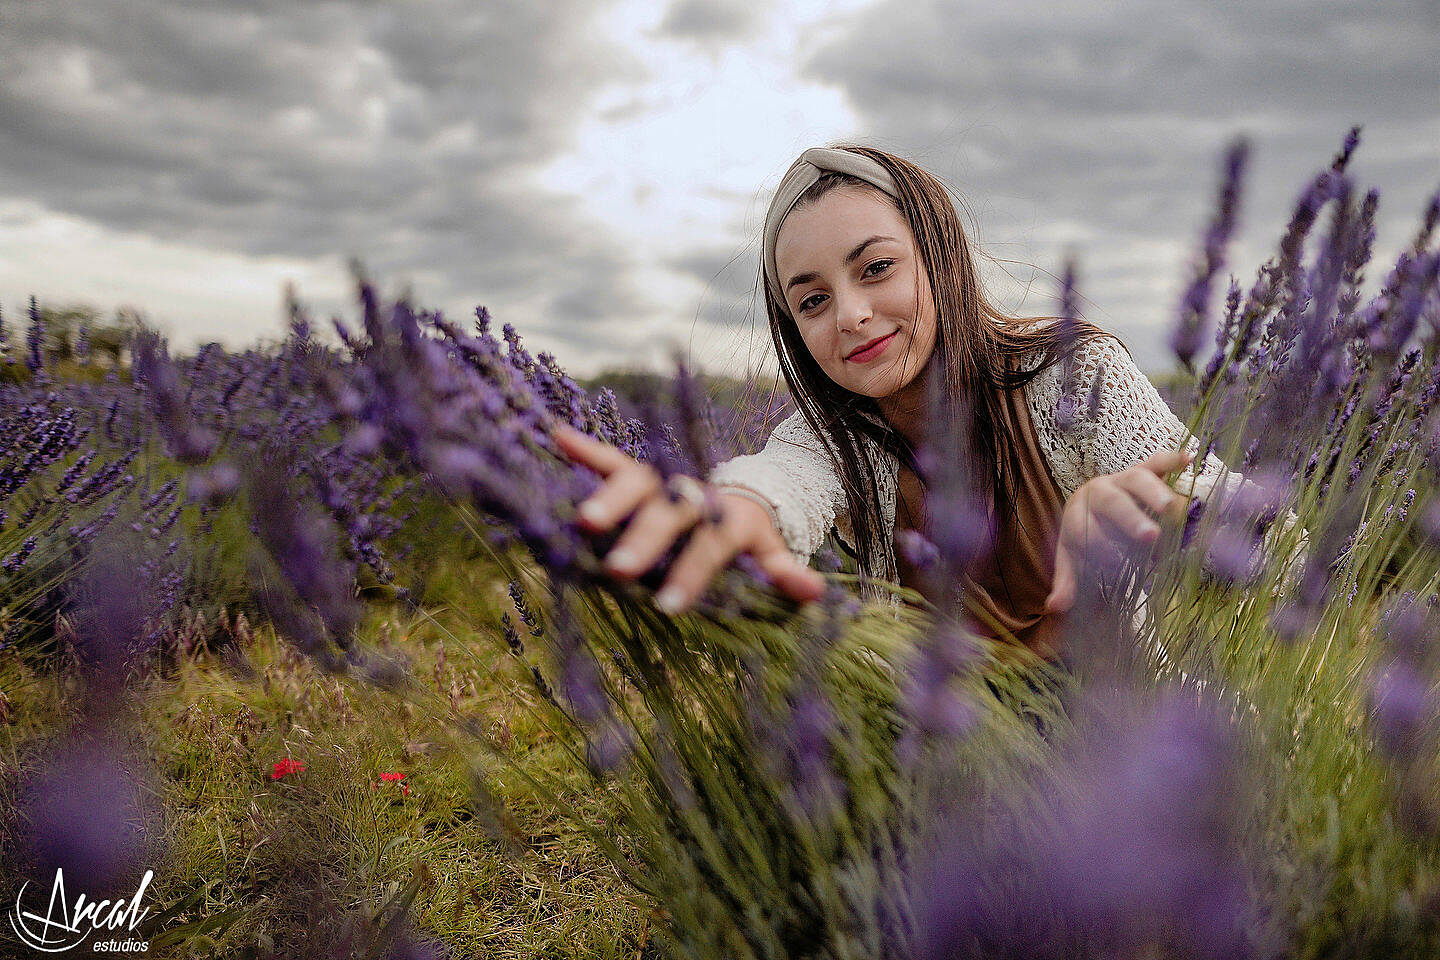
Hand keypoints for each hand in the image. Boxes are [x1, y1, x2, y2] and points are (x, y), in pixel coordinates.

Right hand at [551, 425, 825, 613]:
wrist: (739, 497)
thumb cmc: (748, 540)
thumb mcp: (772, 555)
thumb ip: (787, 573)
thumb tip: (812, 590)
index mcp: (730, 518)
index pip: (712, 545)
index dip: (693, 574)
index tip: (670, 606)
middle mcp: (695, 494)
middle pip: (670, 512)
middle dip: (645, 540)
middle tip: (620, 571)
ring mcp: (666, 479)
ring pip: (638, 483)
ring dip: (611, 498)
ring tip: (583, 522)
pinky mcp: (640, 472)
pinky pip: (612, 459)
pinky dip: (586, 449)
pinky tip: (556, 436)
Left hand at [1044, 448, 1193, 614]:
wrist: (1087, 505)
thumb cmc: (1083, 537)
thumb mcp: (1072, 559)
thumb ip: (1067, 582)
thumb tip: (1055, 607)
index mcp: (1077, 512)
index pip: (1084, 527)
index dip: (1098, 544)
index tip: (1117, 563)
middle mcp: (1098, 491)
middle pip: (1112, 501)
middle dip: (1130, 518)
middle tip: (1150, 537)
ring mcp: (1121, 478)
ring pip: (1137, 478)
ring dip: (1154, 492)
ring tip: (1173, 509)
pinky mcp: (1142, 470)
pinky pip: (1156, 462)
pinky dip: (1170, 459)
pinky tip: (1187, 460)